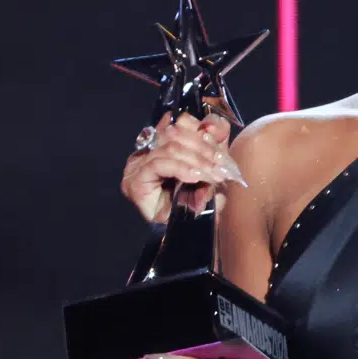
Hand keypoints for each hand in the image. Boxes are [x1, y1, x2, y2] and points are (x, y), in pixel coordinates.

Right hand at [120, 111, 241, 224]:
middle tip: (222, 167)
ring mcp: (137, 165)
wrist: (191, 236)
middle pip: (175, 133)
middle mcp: (146, 151)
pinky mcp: (135, 181)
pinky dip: (182, 169)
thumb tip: (214, 125)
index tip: (221, 148)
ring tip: (214, 175)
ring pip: (170, 148)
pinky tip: (196, 178)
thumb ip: (215, 145)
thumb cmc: (202, 203)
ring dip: (197, 161)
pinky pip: (159, 164)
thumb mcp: (214, 168)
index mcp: (163, 143)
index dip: (202, 130)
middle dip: (204, 149)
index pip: (180, 122)